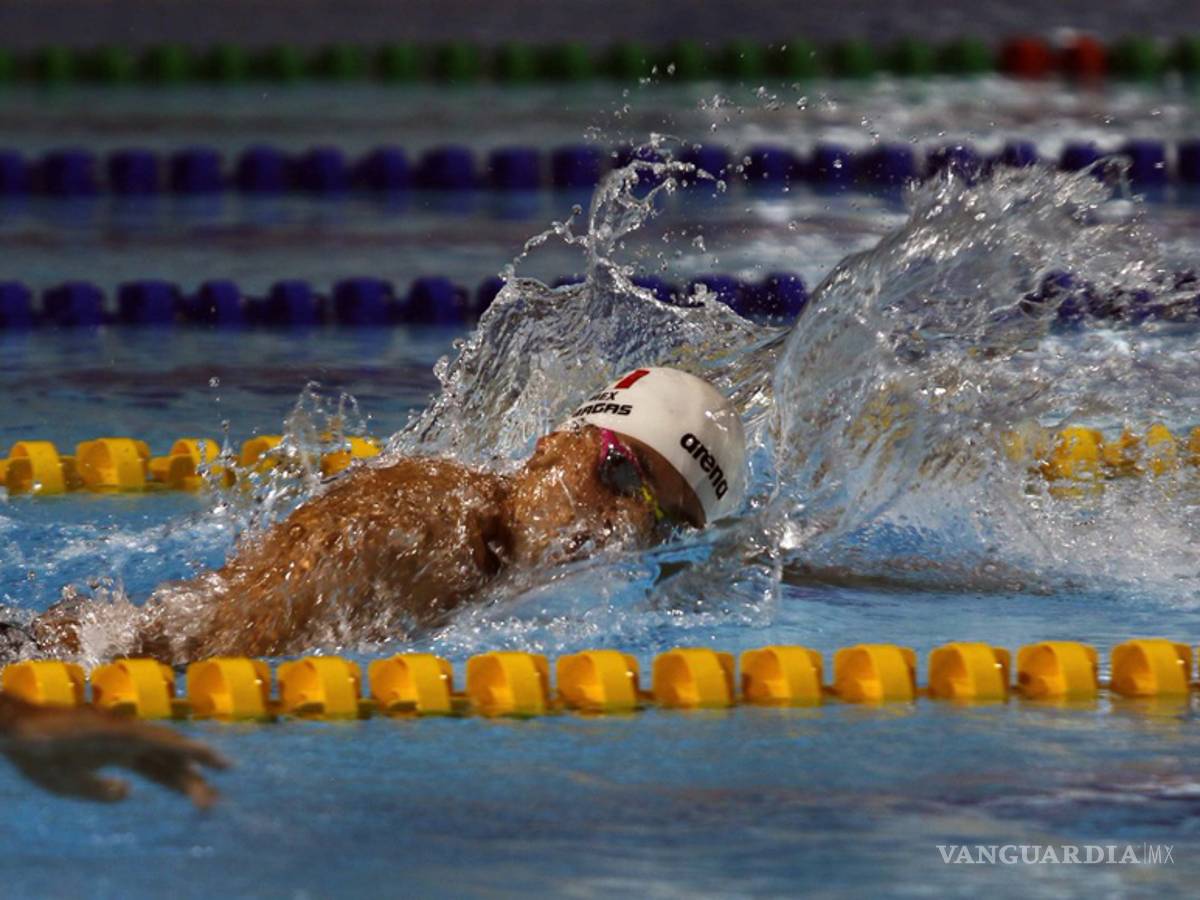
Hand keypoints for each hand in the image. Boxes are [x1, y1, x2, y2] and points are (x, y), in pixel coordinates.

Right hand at [0, 698, 228, 806]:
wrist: (19, 737)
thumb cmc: (42, 757)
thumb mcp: (73, 786)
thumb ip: (102, 792)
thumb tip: (128, 793)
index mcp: (122, 754)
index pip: (161, 771)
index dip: (183, 783)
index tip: (207, 800)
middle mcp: (131, 740)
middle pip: (170, 762)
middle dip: (194, 780)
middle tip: (218, 801)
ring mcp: (127, 731)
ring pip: (170, 745)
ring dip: (197, 757)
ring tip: (224, 767)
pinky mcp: (119, 728)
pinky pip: (154, 737)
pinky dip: (177, 744)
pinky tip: (196, 751)